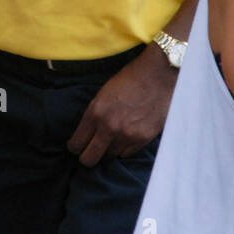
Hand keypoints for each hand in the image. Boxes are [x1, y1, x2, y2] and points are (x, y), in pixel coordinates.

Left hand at [66, 46, 174, 166]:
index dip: (74, 147)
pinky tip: (126, 136)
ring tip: (112, 138)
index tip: (77, 146)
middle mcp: (109, 127)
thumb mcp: (103, 93)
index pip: (76, 143)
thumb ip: (94, 115)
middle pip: (89, 158)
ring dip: (108, 149)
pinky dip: (124, 148)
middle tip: (89, 152)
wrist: (159, 75)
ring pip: (109, 157)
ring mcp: (127, 135)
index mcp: (95, 112)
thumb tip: (87, 133)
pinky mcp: (143, 139)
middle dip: (86, 157)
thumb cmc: (130, 79)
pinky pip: (126, 154)